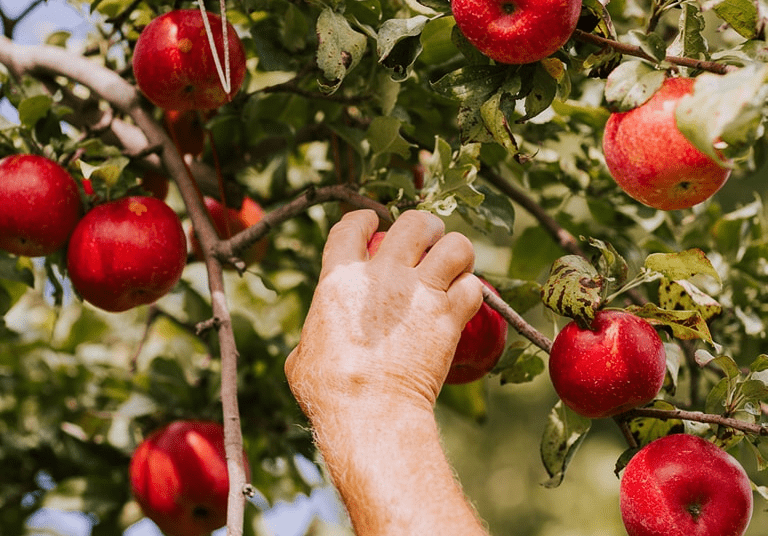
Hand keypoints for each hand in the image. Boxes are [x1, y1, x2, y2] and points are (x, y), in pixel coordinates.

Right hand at [285, 209, 483, 413]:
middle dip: (426, 226)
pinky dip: (471, 291)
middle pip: (414, 223)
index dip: (364, 219)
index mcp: (339, 279)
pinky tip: (464, 300)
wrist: (370, 414)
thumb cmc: (328, 392)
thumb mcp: (303, 357)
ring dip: (457, 251)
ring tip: (454, 264)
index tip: (373, 222)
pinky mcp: (448, 316)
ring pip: (454, 245)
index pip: (352, 226)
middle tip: (428, 240)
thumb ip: (314, 336)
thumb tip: (315, 343)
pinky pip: (473, 286)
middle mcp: (382, 276)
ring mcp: (419, 293)